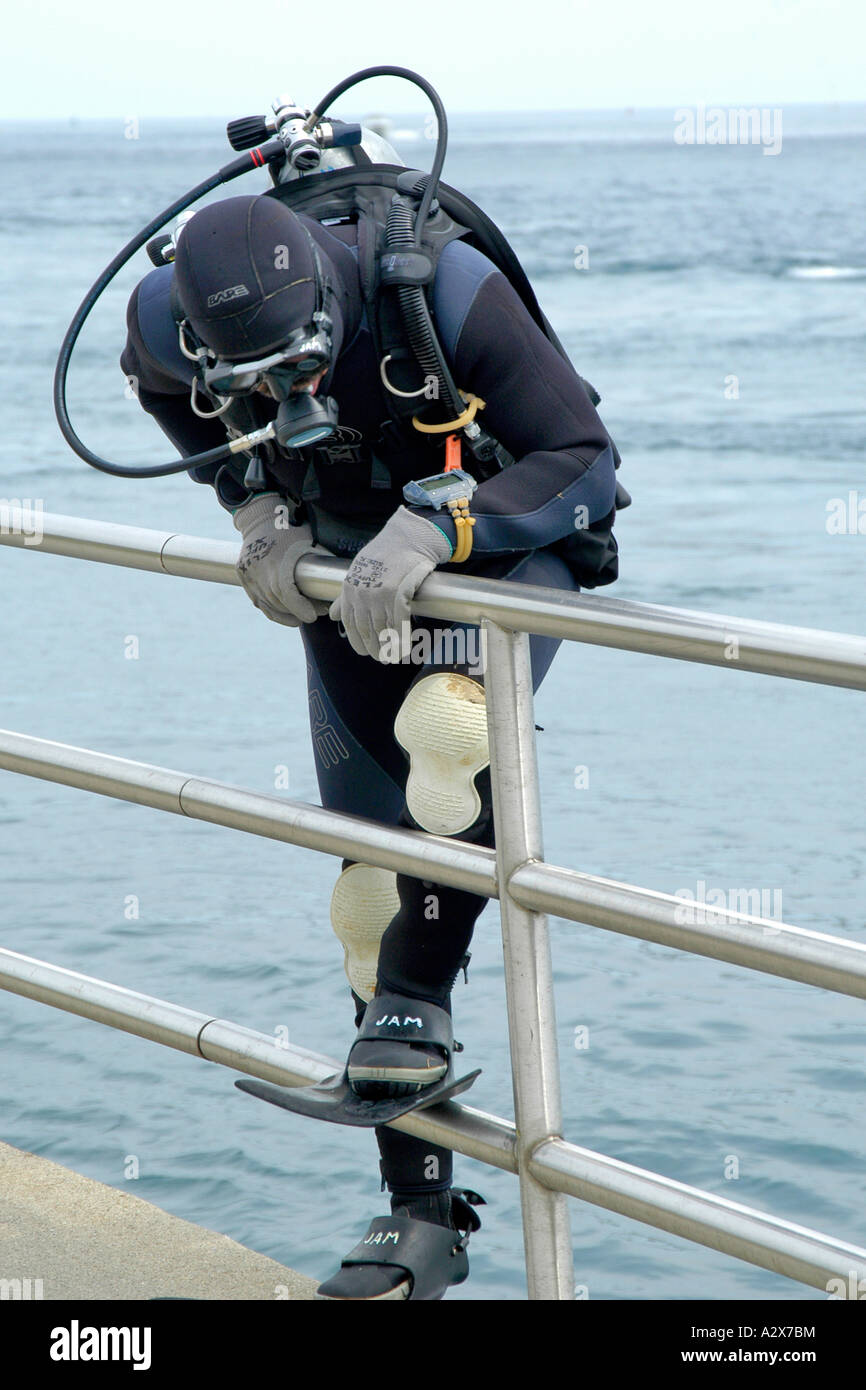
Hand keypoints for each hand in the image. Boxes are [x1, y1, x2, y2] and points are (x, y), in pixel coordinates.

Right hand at [233, 493, 325, 625]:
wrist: (259, 518)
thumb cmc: (289, 529)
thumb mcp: (308, 543)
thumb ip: (319, 563)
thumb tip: (335, 581)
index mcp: (277, 561)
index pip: (286, 592)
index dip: (300, 607)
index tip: (313, 616)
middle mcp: (259, 570)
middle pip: (278, 601)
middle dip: (297, 611)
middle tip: (315, 613)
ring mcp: (249, 575)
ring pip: (268, 604)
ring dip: (285, 614)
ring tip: (301, 616)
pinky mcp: (243, 577)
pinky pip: (258, 601)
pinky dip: (272, 610)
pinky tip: (285, 614)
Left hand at [329, 506, 451, 660]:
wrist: (407, 537)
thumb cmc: (384, 555)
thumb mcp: (358, 572)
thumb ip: (345, 596)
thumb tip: (332, 615)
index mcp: (350, 589)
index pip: (351, 624)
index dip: (358, 642)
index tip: (366, 652)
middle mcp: (362, 593)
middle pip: (367, 630)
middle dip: (375, 648)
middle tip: (382, 659)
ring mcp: (380, 594)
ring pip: (384, 629)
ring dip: (390, 647)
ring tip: (395, 657)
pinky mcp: (398, 592)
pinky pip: (399, 622)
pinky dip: (402, 637)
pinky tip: (405, 647)